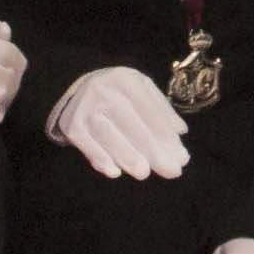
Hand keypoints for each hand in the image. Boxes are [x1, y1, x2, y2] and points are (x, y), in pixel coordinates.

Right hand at [45, 63, 192, 181]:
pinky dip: (101, 159)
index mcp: (126, 80)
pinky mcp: (71, 125)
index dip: (167, 137)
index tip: (182, 158)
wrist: (78, 88)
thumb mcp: (141, 90)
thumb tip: (180, 131)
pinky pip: (87, 145)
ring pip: (109, 136)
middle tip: (172, 171)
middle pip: (132, 125)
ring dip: (127, 157)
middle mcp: (104, 90)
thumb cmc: (118, 93)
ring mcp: (85, 108)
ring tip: (144, 173)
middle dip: (154, 151)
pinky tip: (115, 172)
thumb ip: (161, 109)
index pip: (150, 111)